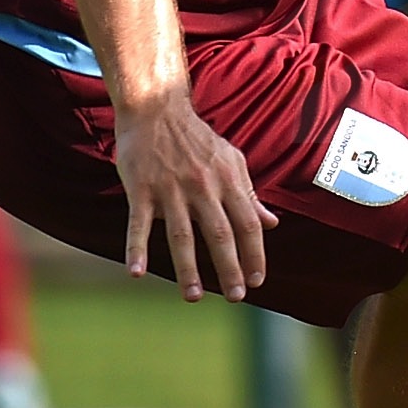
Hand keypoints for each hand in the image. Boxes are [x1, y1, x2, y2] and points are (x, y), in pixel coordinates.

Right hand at [111, 85, 277, 302]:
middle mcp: (203, 187)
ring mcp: (171, 189)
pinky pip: (138, 223)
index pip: (248, 224)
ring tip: (193, 297)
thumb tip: (272, 223)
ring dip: (187, 268)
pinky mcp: (141, 188)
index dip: (255, 254)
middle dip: (230, 268)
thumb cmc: (197, 140)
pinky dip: (136, 248)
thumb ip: (250, 194)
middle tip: (236, 297)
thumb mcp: (233, 161)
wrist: (157, 110)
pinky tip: (136, 273)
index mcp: (228, 181)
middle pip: (220, 234)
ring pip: (181, 235)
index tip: (257, 280)